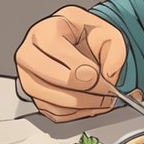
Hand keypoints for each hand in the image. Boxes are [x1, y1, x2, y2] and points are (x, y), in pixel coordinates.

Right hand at [15, 6, 127, 122]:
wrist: (83, 47)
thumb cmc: (90, 38)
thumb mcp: (108, 34)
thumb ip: (116, 50)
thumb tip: (109, 73)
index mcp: (45, 31)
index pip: (52, 47)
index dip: (76, 64)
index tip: (96, 74)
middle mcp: (29, 54)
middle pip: (48, 77)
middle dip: (82, 88)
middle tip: (104, 89)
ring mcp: (28, 77)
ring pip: (50, 99)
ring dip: (82, 104)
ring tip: (103, 98)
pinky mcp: (35, 97)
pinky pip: (54, 112)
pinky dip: (76, 113)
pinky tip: (91, 103)